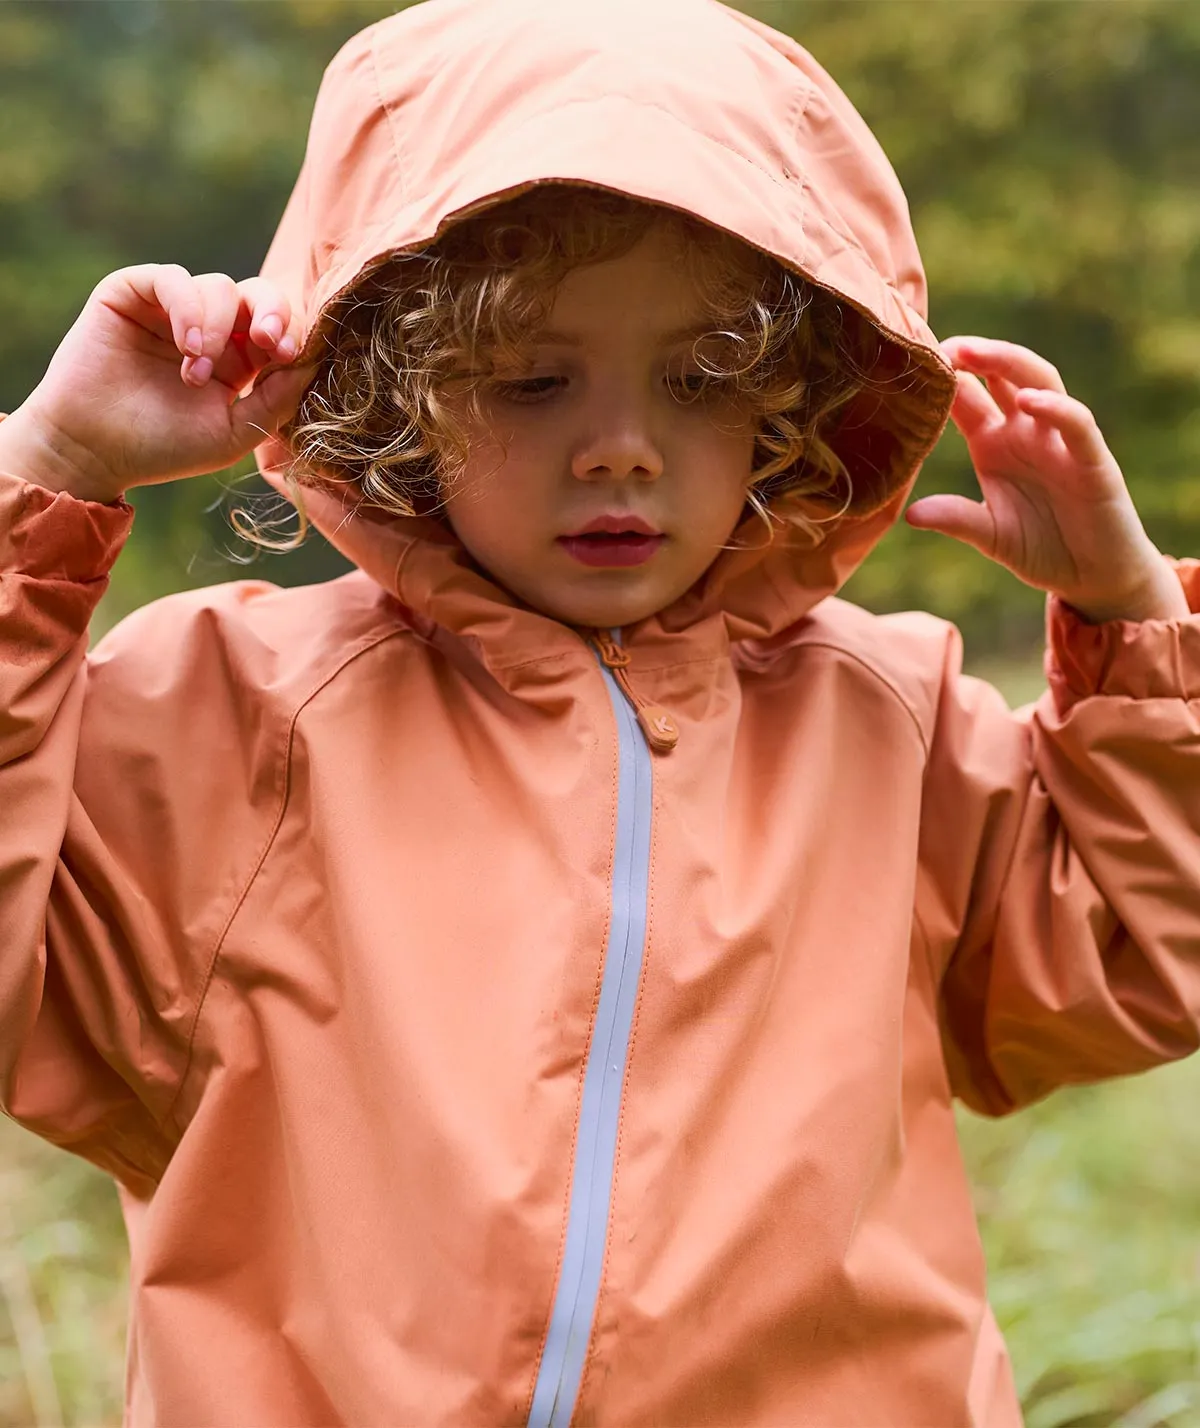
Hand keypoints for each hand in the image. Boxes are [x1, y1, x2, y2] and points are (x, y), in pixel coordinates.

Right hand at [0, 264, 315, 503]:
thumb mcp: (235, 432)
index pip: (277, 328)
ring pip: (218, 286)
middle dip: (271, 311)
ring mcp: (172, 308)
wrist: (94, 451)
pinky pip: (174, 278)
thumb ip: (276, 399)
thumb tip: (314, 361)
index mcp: (239, 361)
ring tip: (194, 373)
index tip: (288, 354)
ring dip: (215, 329)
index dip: (290, 332)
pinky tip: (186, 347)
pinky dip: (188, 307)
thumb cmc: (164, 448)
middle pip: (257, 294)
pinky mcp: (133, 293)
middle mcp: (210, 329)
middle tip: (267, 341)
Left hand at [905, 337, 1188, 622]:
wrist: (1092, 575)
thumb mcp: (989, 535)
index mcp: (993, 444)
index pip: (966, 397)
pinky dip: (1055, 408)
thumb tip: (910, 514)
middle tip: (938, 345)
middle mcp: (1025, 433)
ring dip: (1007, 363)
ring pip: (1039, 383)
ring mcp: (1060, 441)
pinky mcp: (1092, 459)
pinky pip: (1076, 424)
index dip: (942, 378)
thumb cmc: (1041, 548)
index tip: (909, 362)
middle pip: (1001, 376)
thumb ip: (956, 519)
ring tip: (972, 353)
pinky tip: (1027, 400)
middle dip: (973, 355)